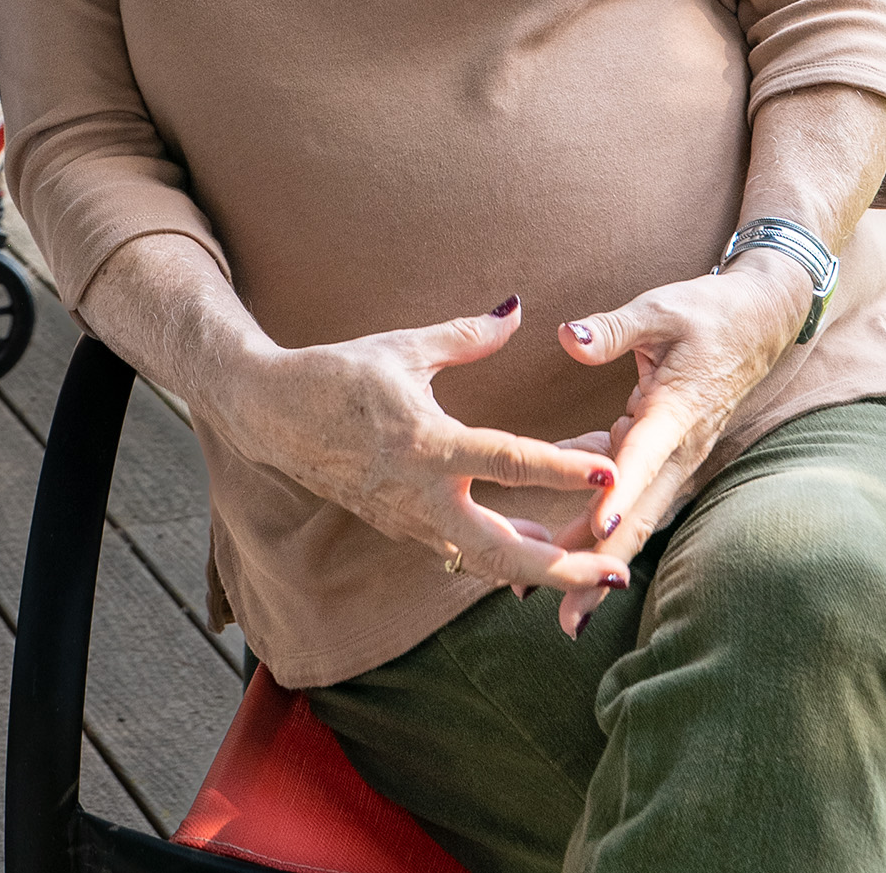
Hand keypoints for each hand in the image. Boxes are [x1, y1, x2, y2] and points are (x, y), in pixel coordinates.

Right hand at [198, 297, 624, 595]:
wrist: (269, 414)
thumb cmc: (336, 375)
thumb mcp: (402, 347)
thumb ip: (466, 336)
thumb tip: (517, 309)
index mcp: (426, 442)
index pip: (507, 461)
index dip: (561, 469)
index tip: (609, 473)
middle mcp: (420, 493)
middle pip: (500, 550)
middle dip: (562, 568)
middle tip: (616, 575)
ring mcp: (408, 518)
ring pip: (483, 561)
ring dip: (540, 567)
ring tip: (595, 566)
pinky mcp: (400, 527)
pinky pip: (461, 552)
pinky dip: (504, 555)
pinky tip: (539, 546)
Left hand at [541, 255, 811, 633]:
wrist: (763, 319)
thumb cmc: (709, 311)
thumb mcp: (659, 308)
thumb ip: (611, 329)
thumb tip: (567, 339)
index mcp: (675, 409)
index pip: (642, 458)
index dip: (618, 494)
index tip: (596, 530)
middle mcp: (681, 446)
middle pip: (640, 513)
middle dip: (602, 563)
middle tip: (566, 614)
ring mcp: (679, 456)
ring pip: (638, 515)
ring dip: (601, 557)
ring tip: (560, 605)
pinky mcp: (671, 454)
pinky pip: (635, 492)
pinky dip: (602, 517)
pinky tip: (561, 533)